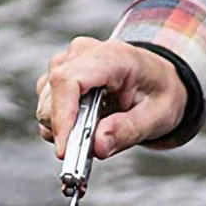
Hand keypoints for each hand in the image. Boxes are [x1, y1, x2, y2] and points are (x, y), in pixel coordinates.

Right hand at [35, 37, 188, 159]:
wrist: (158, 77)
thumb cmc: (159, 92)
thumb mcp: (158, 115)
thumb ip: (128, 130)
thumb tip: (97, 147)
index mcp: (112, 56)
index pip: (70, 80)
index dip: (62, 116)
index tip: (65, 150)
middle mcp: (83, 52)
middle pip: (53, 93)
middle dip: (64, 130)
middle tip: (86, 153)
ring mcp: (68, 61)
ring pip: (46, 102)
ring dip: (63, 128)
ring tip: (94, 135)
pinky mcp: (60, 75)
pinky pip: (47, 105)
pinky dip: (61, 125)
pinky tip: (85, 127)